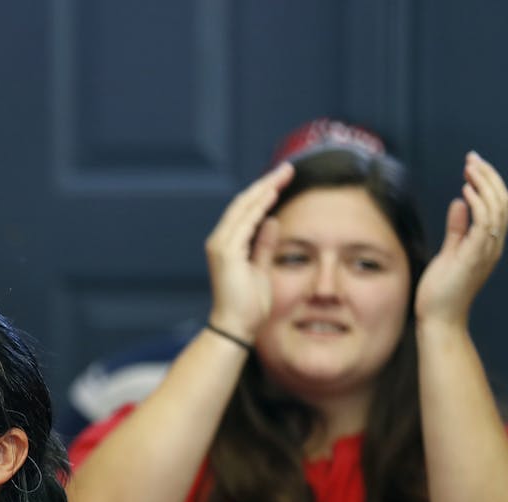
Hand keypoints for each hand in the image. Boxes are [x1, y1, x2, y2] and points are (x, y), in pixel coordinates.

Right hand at [204, 161, 293, 343]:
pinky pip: (244, 222)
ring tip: (283, 174)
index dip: (264, 192)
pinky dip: (258, 206)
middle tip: (287, 168)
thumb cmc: (248, 304)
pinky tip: (273, 193)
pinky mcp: (226, 252)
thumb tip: (272, 221)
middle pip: (243, 203)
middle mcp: (221, 241)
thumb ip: (264, 245)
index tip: (284, 179)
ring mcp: (221, 246)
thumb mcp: (261, 269)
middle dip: (266, 184)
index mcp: (228, 245)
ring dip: (264, 188)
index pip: (246, 211)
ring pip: (243, 208)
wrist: (235, 326)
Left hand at [415, 151, 507, 327]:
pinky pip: (484, 224)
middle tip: (472, 159)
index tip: (472, 166)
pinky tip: (466, 190)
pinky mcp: (475, 256)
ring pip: (497, 208)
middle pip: (502, 202)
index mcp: (488, 243)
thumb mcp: (450, 252)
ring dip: (484, 184)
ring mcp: (487, 251)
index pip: (497, 206)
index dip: (488, 183)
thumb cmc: (441, 291)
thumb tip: (460, 203)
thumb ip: (457, 229)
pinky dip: (479, 203)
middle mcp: (493, 245)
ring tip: (470, 168)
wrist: (439, 319)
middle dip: (489, 176)